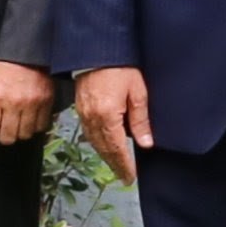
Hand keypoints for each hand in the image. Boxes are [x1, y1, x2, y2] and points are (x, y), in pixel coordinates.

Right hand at [74, 65, 151, 184]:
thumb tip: (145, 143)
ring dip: (105, 155)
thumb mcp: (138, 93)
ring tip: (117, 165)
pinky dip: (97, 143)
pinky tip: (104, 145)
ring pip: (94, 142)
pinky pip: (88, 132)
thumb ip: (141, 120)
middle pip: (103, 149)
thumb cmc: (120, 67)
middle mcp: (92, 118)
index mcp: (107, 116)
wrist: (97, 49)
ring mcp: (83, 113)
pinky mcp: (80, 107)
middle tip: (124, 177)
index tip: (130, 177)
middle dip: (114, 164)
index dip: (124, 165)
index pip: (117, 148)